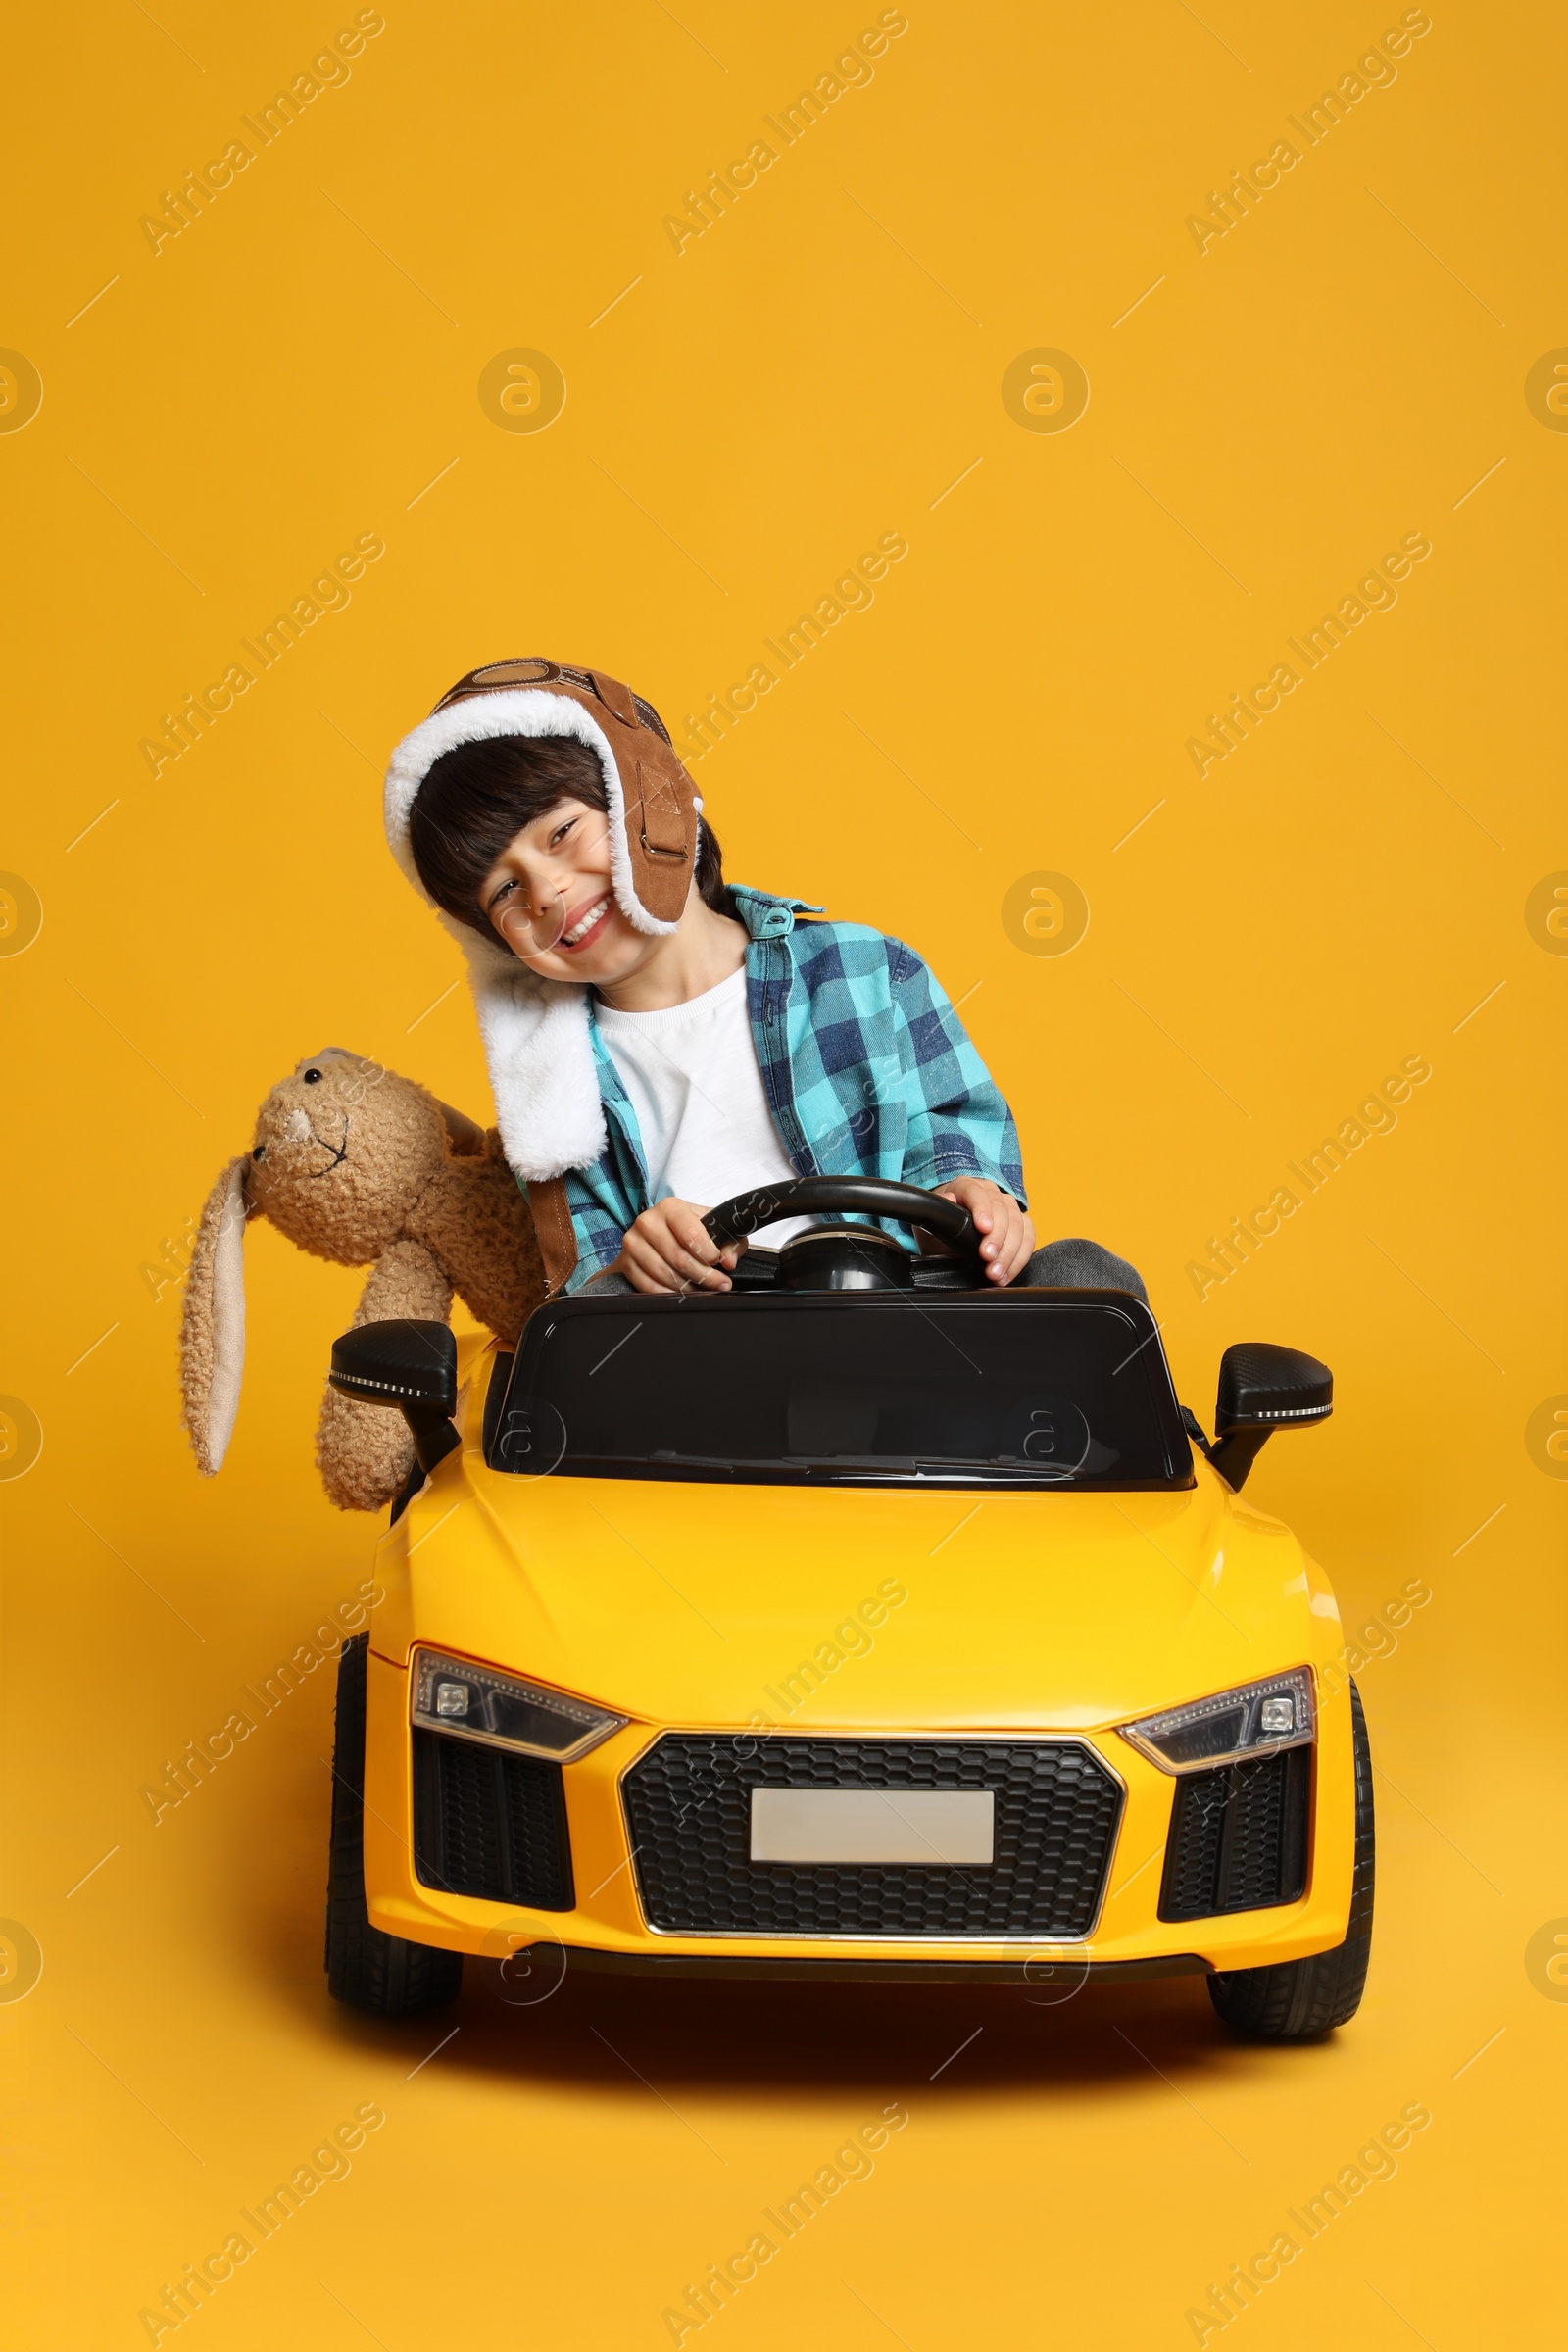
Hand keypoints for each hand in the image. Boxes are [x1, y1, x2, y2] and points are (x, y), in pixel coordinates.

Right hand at [613, 1199, 740, 1293]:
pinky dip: (669, 1294)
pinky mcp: (625, 1263)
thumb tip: (729, 1261)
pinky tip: (683, 1293)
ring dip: (689, 1288)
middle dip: (704, 1276)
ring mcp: (633, 1243)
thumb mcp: (712, 1227)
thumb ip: (729, 1241)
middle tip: (719, 1283)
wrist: (656, 1234)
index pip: (692, 1235)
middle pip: (679, 1258)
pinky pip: (649, 1287)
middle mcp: (648, 1222)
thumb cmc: (687, 1229)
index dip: (709, 1254)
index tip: (719, 1262)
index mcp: (670, 1208)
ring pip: (665, 1275)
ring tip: (703, 1289)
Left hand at [934, 1178, 1034, 1285]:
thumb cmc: (940, 1229)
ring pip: (1019, 1224)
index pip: (976, 1192)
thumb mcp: (931, 1225)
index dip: (982, 1209)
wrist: (948, 1237)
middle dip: (998, 1238)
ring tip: (996, 1273)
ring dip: (1010, 1252)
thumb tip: (949, 1199)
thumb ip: (937, 1215)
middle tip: (988, 1259)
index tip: (983, 1228)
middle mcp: (989, 1192)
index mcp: (965, 1187)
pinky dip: (1020, 1258)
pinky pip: (1028, 1237)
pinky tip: (1007, 1273)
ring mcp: (1007, 1206)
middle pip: (1002, 1209)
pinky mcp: (1020, 1223)